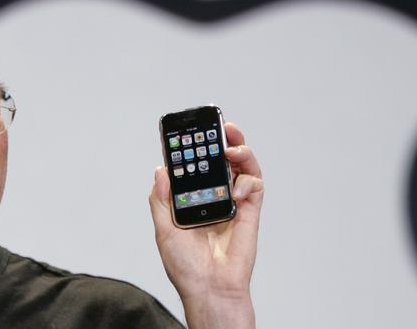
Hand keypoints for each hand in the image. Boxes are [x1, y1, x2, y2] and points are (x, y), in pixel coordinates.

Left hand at [149, 123, 263, 328]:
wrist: (209, 289)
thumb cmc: (186, 266)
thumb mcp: (164, 229)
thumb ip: (162, 199)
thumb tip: (162, 169)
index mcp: (193, 198)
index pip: (196, 165)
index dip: (196, 148)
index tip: (192, 131)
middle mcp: (214, 196)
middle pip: (222, 160)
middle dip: (223, 140)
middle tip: (221, 127)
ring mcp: (234, 202)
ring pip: (243, 167)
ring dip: (241, 150)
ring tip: (232, 146)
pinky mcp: (250, 211)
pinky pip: (255, 186)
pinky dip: (249, 180)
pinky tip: (238, 187)